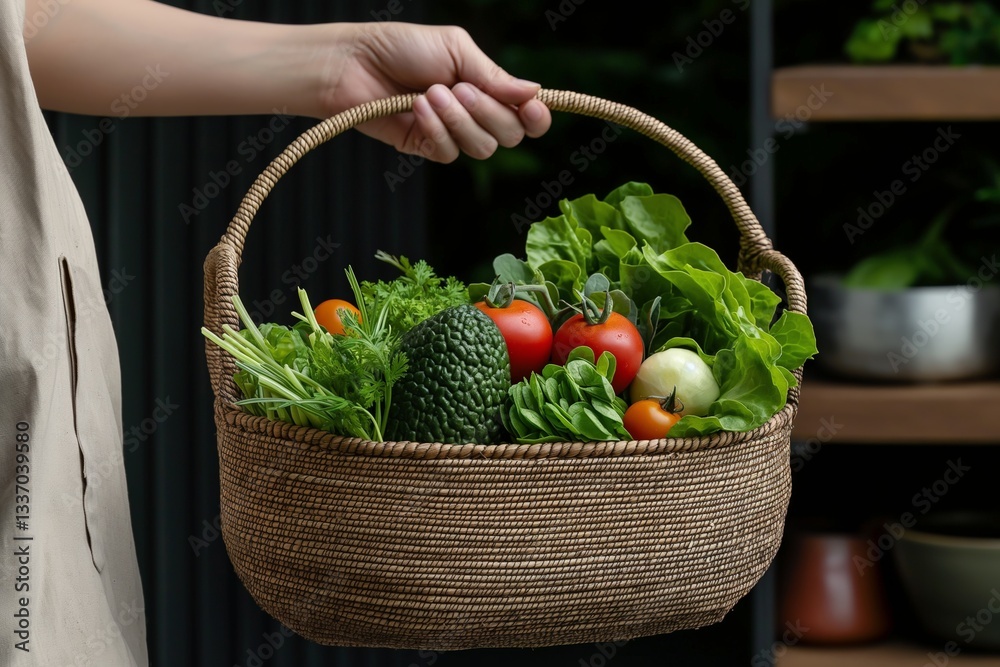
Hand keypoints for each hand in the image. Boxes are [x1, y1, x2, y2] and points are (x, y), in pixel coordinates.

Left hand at [320, 23, 551, 162]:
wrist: (354, 63)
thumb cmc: (402, 48)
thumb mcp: (455, 49)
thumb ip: (493, 76)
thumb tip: (534, 92)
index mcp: (487, 87)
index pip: (527, 115)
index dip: (536, 118)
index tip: (531, 109)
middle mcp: (475, 114)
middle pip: (510, 135)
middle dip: (488, 113)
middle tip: (460, 88)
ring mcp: (452, 133)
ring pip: (482, 148)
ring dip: (459, 120)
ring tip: (431, 93)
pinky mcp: (427, 147)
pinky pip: (449, 153)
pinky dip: (435, 129)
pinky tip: (416, 107)